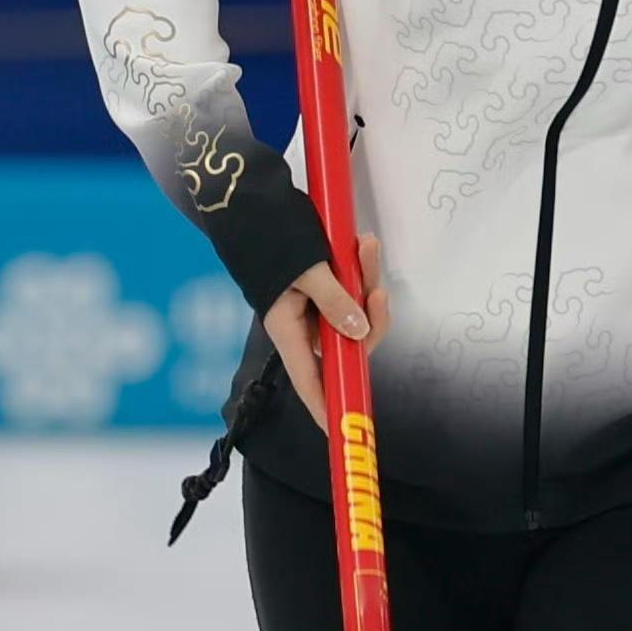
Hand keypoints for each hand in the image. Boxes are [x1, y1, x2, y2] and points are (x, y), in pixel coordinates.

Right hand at [262, 230, 382, 424]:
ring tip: (365, 246)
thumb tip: (358, 334)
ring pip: (358, 311)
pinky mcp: (328, 286)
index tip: (343, 429)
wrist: (255, 200)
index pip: (311, 381)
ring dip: (368, 282)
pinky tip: (363, 246)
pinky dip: (363, 270)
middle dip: (371, 315)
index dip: (327, 406)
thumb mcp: (306, 269)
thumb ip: (333, 301)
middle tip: (376, 285)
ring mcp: (317, 306)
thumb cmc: (270, 236)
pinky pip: (355, 288)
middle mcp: (304, 324)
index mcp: (288, 329)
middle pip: (351, 342)